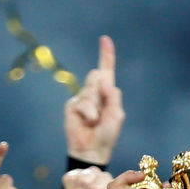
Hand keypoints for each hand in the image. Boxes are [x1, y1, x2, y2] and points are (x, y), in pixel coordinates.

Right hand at [64, 35, 124, 164]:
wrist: (92, 149)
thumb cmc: (107, 133)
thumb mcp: (117, 114)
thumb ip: (113, 96)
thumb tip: (103, 79)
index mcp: (107, 93)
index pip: (106, 71)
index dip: (106, 55)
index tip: (105, 39)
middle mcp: (94, 92)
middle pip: (97, 76)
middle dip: (101, 90)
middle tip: (102, 112)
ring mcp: (82, 98)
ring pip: (91, 90)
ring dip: (96, 107)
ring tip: (95, 121)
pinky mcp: (72, 105)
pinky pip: (83, 103)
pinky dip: (89, 114)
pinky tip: (87, 123)